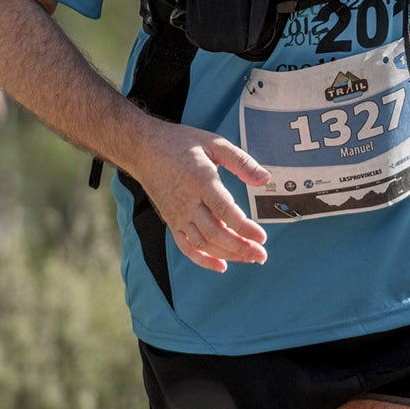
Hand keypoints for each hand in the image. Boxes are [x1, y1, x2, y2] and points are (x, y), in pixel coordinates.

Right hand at [126, 121, 269, 272]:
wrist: (144, 149)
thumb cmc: (180, 143)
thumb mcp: (213, 143)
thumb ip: (241, 161)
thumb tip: (265, 179)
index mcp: (200, 179)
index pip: (224, 210)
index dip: (244, 227)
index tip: (262, 236)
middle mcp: (188, 201)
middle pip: (215, 232)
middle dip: (240, 247)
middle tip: (261, 255)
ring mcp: (178, 214)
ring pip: (203, 243)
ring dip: (227, 254)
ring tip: (249, 257)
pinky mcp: (171, 221)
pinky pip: (186, 247)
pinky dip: (203, 260)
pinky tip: (221, 265)